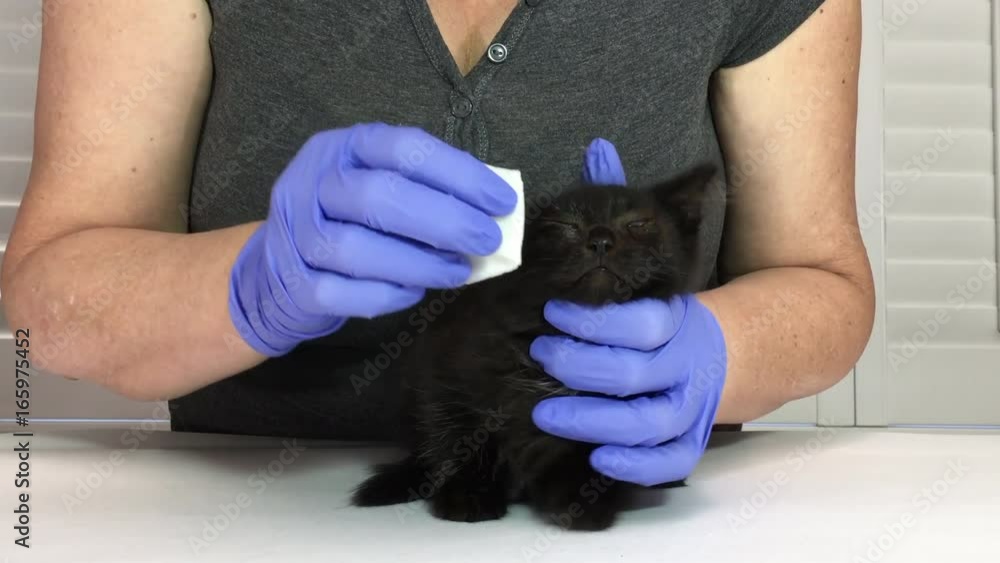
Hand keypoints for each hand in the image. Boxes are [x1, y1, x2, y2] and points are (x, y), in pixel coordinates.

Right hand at [228, 123, 517, 355]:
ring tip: (458, 272)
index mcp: (341, 148)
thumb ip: (425, 190)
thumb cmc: (348, 222)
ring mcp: (296, 233)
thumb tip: (491, 210)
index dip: (458, 173)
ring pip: (356, 248)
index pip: (403, 148)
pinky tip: (415, 293)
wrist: (274, 271)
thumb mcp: (376, 186)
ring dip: (419, 263)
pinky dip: (386, 295)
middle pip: (378, 196)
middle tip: (487, 240)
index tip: (501, 201)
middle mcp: (312, 183)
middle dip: (444, 220)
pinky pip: (342, 293)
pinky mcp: (293, 283)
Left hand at [528, 138, 727, 485]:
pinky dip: (636, 466)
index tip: (553, 311)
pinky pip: (668, 463)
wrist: (745, 351)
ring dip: (594, 422)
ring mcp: (692, 408)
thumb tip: (596, 147)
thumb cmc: (675, 307)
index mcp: (679, 320)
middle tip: (540, 353)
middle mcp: (688, 366)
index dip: (595, 321)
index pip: (641, 323)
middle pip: (635, 374)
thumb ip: (629, 208)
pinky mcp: (689, 439)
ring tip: (545, 411)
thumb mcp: (659, 257)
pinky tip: (597, 459)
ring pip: (647, 424)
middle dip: (582, 367)